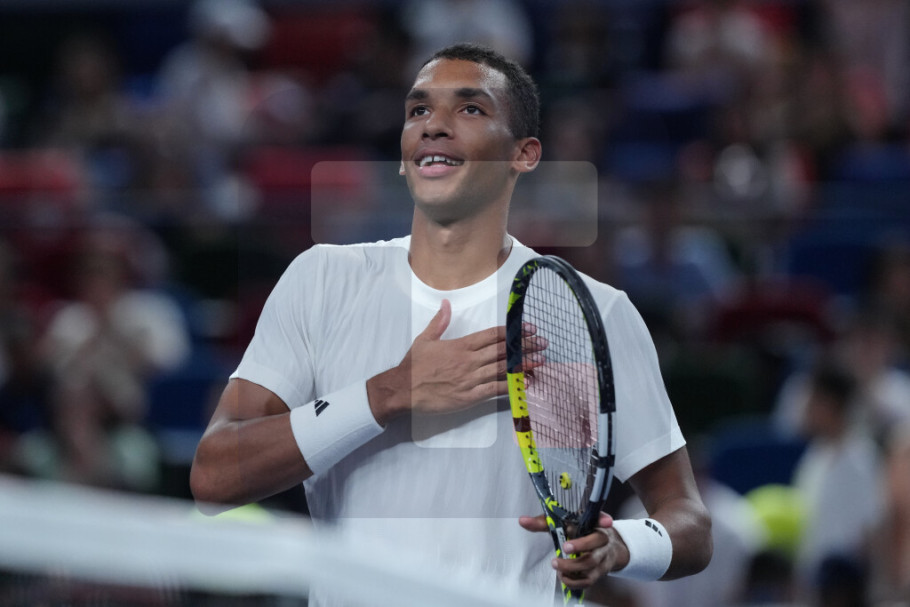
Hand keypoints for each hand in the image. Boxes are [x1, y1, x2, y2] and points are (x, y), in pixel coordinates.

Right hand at [367, 300, 543, 423]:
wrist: (403, 390)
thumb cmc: (414, 365)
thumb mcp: (425, 339)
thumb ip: (439, 322)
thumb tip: (446, 303)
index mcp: (461, 345)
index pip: (493, 335)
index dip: (513, 332)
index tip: (529, 329)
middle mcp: (469, 361)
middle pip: (503, 351)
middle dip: (525, 346)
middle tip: (543, 343)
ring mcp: (471, 379)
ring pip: (503, 370)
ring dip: (523, 365)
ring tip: (541, 362)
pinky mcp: (470, 396)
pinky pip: (495, 390)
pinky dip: (511, 386)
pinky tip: (524, 384)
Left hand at [519, 512, 629, 589]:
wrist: (605, 549)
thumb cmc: (581, 533)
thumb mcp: (565, 523)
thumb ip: (544, 522)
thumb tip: (522, 521)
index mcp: (594, 523)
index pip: (601, 518)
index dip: (604, 518)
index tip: (607, 521)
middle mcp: (602, 538)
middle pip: (596, 541)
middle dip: (581, 545)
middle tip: (564, 548)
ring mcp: (602, 557)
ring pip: (591, 563)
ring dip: (572, 566)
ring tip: (556, 564)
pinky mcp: (598, 573)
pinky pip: (588, 580)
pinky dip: (574, 581)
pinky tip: (562, 577)